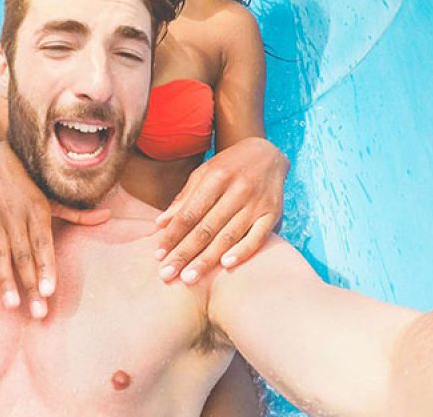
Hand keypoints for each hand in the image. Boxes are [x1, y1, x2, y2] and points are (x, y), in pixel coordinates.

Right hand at [0, 141, 109, 317]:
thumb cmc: (31, 183)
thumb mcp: (54, 196)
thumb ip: (78, 213)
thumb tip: (108, 216)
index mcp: (38, 212)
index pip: (43, 244)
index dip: (46, 267)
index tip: (50, 291)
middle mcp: (16, 217)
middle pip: (24, 256)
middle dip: (30, 285)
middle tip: (38, 312)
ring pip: (1, 254)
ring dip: (5, 280)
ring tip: (11, 305)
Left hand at [154, 137, 287, 284]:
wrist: (268, 154)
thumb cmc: (229, 166)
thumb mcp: (204, 173)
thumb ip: (184, 198)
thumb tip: (160, 223)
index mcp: (216, 177)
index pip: (190, 212)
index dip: (173, 234)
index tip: (158, 254)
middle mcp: (237, 189)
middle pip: (206, 228)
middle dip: (185, 253)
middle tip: (168, 274)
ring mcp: (256, 203)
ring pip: (228, 235)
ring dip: (207, 259)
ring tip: (189, 278)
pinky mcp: (273, 213)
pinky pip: (258, 237)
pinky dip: (242, 251)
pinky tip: (225, 265)